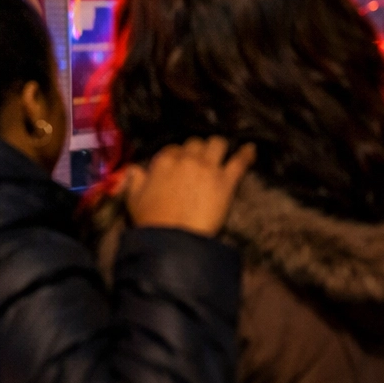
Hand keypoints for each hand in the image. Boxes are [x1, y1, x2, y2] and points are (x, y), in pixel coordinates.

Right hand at [123, 137, 255, 236]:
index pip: (172, 149)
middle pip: (195, 143)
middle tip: (198, 160)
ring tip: (220, 152)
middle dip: (197, 149)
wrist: (174, 239)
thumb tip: (135, 169)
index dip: (176, 156)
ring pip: (217, 143)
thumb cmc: (152, 222)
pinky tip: (251, 150)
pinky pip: (239, 161)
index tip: (178, 164)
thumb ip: (134, 179)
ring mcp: (208, 168)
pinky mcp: (225, 181)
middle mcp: (186, 159)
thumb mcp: (133, 199)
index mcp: (164, 162)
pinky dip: (246, 154)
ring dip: (217, 147)